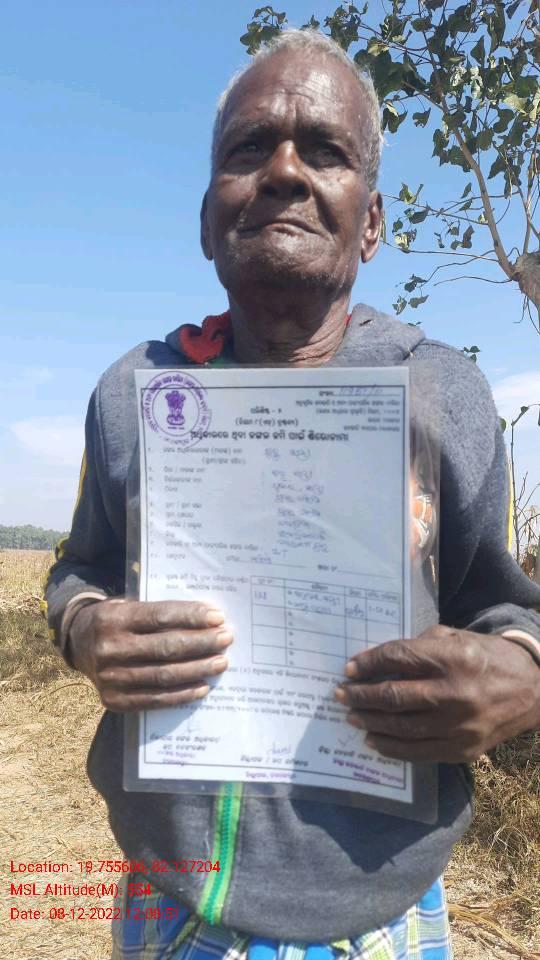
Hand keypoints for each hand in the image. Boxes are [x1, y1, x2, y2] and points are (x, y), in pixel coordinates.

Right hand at [69, 599, 232, 711]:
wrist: (76, 643)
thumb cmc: (114, 620)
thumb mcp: (126, 606)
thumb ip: (157, 613)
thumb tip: (204, 620)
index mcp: (113, 618)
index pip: (160, 616)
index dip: (191, 617)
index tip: (217, 617)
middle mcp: (109, 648)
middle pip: (166, 647)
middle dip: (201, 643)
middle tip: (226, 638)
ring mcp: (110, 678)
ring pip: (164, 675)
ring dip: (198, 669)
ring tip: (221, 663)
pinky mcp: (113, 701)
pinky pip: (155, 700)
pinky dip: (182, 694)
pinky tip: (202, 686)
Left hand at [335, 625, 539, 761]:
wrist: (532, 692)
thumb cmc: (487, 658)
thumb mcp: (457, 638)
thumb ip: (419, 646)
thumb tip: (376, 660)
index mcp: (454, 658)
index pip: (399, 659)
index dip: (369, 663)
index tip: (349, 668)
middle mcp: (456, 693)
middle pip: (394, 696)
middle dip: (361, 695)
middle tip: (341, 694)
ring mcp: (460, 726)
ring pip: (402, 728)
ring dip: (370, 722)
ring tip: (352, 716)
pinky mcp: (463, 750)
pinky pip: (418, 752)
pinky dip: (391, 747)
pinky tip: (374, 739)